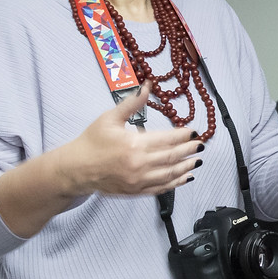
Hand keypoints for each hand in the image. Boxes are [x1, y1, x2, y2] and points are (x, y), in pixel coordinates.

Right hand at [58, 88, 202, 197]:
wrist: (76, 168)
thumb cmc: (92, 141)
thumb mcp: (110, 118)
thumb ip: (132, 104)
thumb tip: (147, 86)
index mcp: (134, 144)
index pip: (167, 139)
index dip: (183, 135)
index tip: (193, 131)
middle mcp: (139, 164)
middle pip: (172, 156)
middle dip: (189, 150)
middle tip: (201, 144)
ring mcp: (138, 180)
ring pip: (170, 174)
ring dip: (186, 167)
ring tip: (197, 160)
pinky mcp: (136, 191)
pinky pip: (161, 188)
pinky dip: (175, 183)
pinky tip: (185, 177)